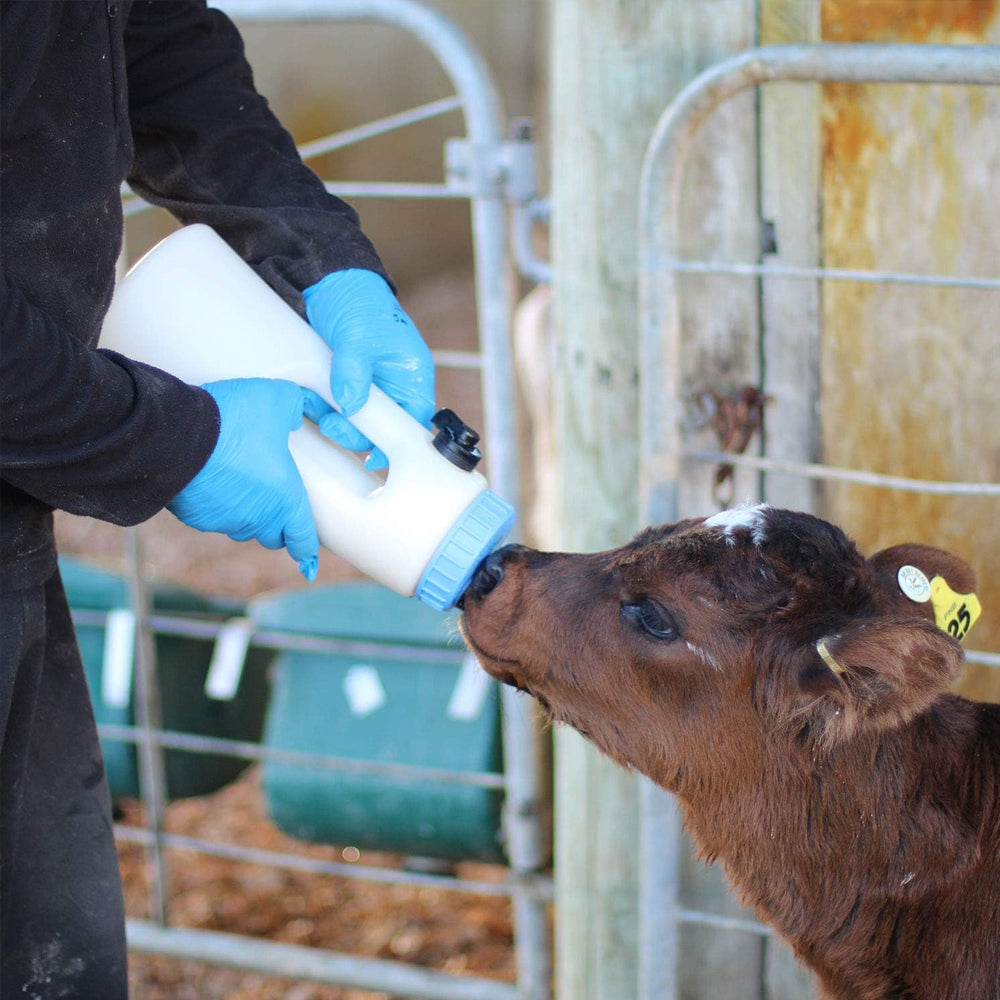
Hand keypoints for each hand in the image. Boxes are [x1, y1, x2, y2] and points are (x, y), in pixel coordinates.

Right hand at [167, 379, 319, 580]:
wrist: (177, 433)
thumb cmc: (234, 420)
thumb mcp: (279, 399)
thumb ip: (296, 408)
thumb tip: (296, 415)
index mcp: (284, 500)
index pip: (303, 538)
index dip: (308, 548)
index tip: (309, 557)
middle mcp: (256, 518)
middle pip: (272, 535)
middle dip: (277, 524)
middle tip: (276, 502)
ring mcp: (223, 520)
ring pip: (241, 526)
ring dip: (246, 513)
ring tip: (242, 485)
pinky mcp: (195, 516)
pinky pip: (212, 516)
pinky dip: (216, 505)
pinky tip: (213, 481)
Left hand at [303, 269, 434, 469]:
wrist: (331, 282)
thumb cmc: (361, 303)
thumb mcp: (359, 338)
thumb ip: (355, 373)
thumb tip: (350, 406)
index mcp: (410, 378)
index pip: (411, 424)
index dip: (394, 444)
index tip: (373, 458)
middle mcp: (392, 387)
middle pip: (378, 429)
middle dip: (352, 429)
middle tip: (330, 422)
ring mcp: (366, 386)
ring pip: (352, 420)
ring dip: (331, 417)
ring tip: (310, 402)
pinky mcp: (343, 383)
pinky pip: (334, 406)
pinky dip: (319, 406)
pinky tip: (306, 397)